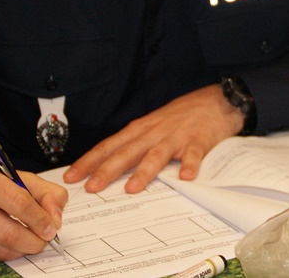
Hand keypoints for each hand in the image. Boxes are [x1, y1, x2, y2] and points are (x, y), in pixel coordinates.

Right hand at [0, 162, 67, 261]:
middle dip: (33, 241)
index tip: (52, 228)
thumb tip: (56, 218)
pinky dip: (1, 254)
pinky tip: (6, 245)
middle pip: (7, 231)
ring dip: (19, 250)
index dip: (39, 218)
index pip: (18, 201)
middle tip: (44, 242)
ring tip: (29, 244)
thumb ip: (45, 192)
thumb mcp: (15, 177)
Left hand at [63, 84, 242, 193]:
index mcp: (141, 129)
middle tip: (92, 187)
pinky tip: (185, 177)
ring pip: (157, 154)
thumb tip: (108, 165)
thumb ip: (135, 144)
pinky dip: (189, 165)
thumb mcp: (154, 125)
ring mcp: (177, 136)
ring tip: (132, 188)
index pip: (110, 146)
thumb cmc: (182, 116)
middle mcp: (155, 132)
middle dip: (108, 170)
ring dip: (144, 171)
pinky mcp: (199, 140)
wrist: (216, 100)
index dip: (90, 161)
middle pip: (128, 152)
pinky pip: (194, 154)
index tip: (71, 176)